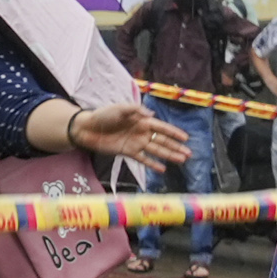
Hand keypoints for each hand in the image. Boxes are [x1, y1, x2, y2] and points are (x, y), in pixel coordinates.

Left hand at [73, 97, 191, 174]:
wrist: (87, 129)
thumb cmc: (103, 115)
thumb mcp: (120, 108)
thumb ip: (136, 110)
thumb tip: (151, 114)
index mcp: (142, 121)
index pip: (162, 127)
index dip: (174, 133)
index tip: (186, 138)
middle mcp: (142, 132)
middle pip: (162, 141)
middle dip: (176, 147)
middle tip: (189, 153)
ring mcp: (136, 143)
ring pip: (156, 151)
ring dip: (169, 155)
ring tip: (182, 161)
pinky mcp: (128, 152)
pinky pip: (143, 159)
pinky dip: (153, 164)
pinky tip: (163, 169)